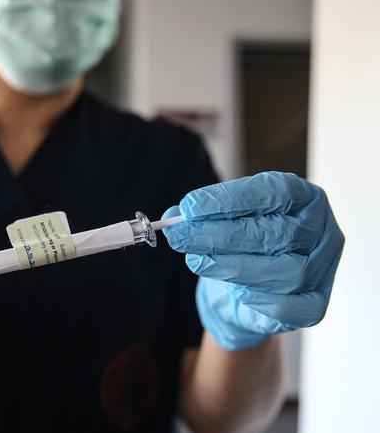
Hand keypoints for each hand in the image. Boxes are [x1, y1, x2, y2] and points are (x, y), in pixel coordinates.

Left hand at [162, 172, 343, 350]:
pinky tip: (234, 290)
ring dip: (234, 267)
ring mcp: (323, 269)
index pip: (274, 191)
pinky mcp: (315, 305)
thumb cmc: (239, 246)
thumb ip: (199, 217)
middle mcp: (322, 230)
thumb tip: (174, 215)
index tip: (190, 207)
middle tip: (182, 236)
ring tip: (197, 262)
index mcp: (304, 197)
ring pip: (287, 270)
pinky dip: (263, 299)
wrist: (243, 292)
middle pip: (276, 233)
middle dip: (220, 235)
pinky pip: (295, 306)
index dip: (229, 199)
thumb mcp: (220, 221)